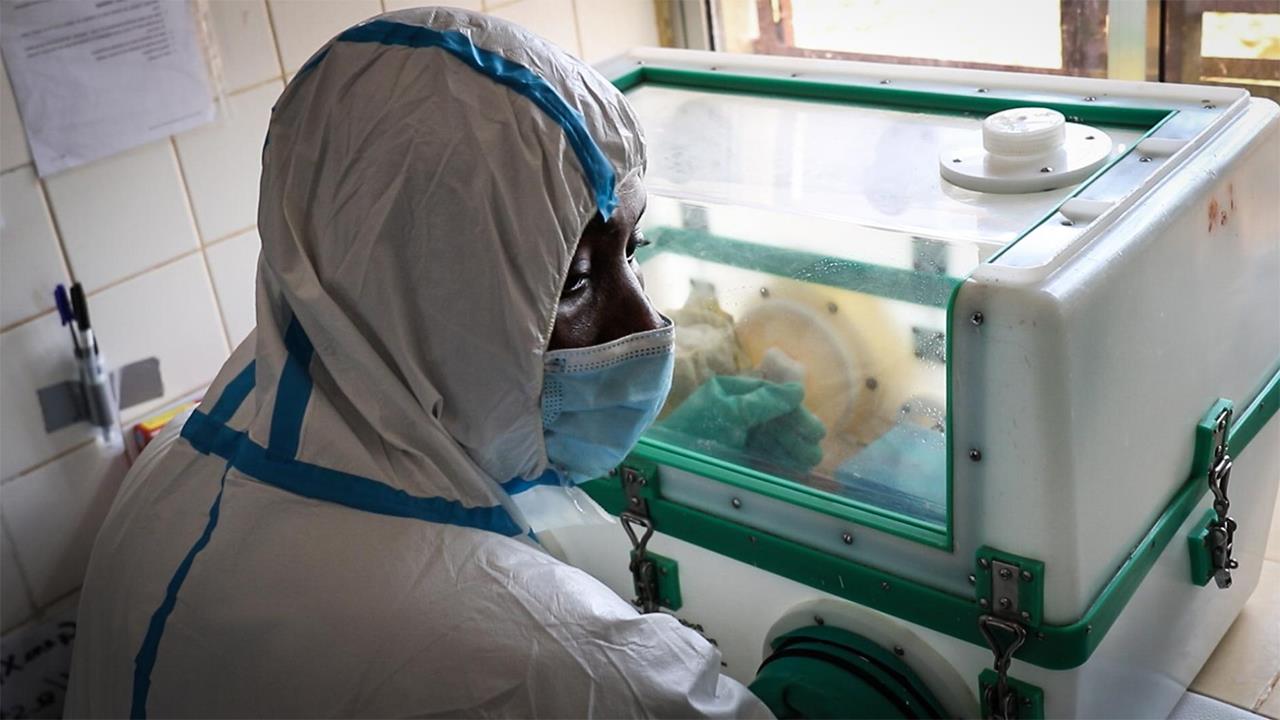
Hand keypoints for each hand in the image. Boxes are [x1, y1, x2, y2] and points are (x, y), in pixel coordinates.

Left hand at [659, 376, 825, 471]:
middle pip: (773, 418)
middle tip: (815, 447)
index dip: (792, 409)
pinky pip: (763, 455)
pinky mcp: (734, 457)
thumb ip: (764, 401)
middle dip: (796, 431)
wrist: (665, 464)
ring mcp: (734, 435)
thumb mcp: (729, 411)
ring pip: (771, 438)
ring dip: (793, 447)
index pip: (768, 395)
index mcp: (730, 394)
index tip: (811, 426)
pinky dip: (781, 460)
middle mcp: (734, 411)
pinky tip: (796, 468)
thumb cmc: (696, 430)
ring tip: (810, 459)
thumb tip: (797, 391)